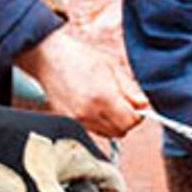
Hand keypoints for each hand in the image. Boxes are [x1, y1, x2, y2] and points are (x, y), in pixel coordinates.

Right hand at [16, 29, 145, 137]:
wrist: (48, 57)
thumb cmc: (79, 57)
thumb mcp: (111, 66)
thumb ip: (129, 89)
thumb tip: (144, 105)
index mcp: (102, 98)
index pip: (130, 122)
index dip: (137, 115)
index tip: (136, 107)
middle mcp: (88, 113)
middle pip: (119, 132)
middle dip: (125, 120)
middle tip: (122, 104)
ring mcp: (75, 120)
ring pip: (106, 134)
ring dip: (111, 123)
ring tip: (105, 103)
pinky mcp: (67, 122)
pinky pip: (91, 130)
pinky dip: (97, 122)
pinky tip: (92, 106)